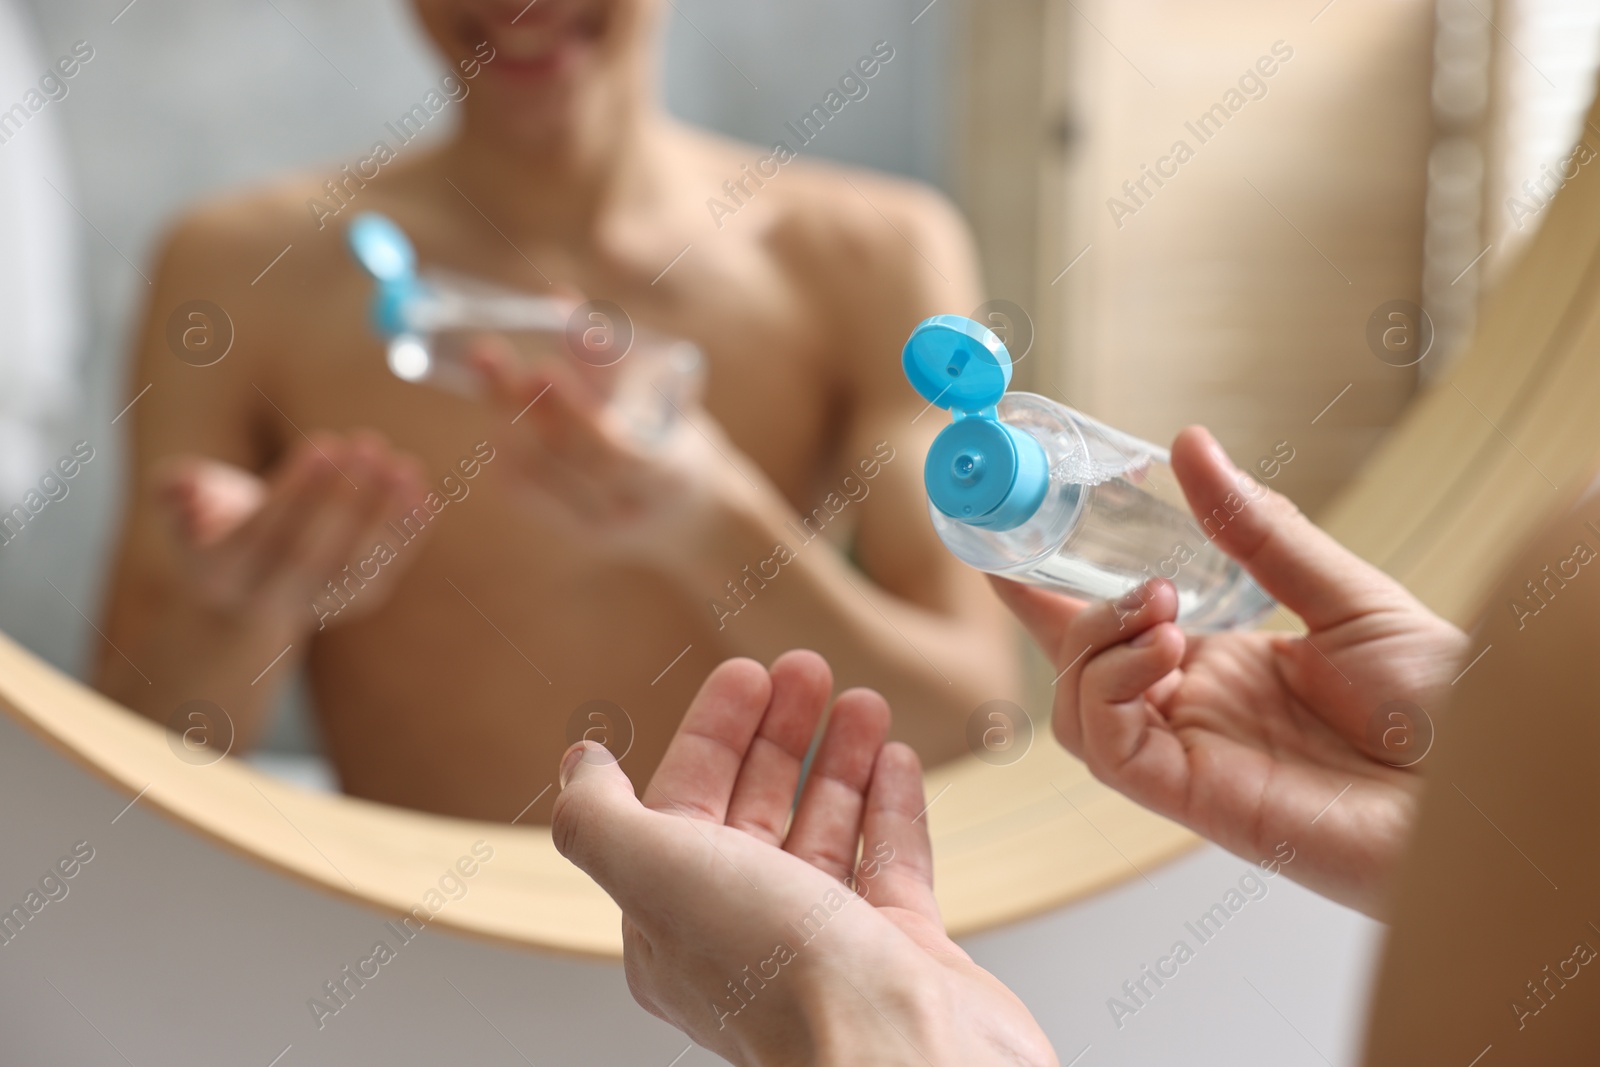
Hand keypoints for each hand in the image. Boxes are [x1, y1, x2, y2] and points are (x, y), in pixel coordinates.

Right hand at [154, 430, 424, 634]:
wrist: (248, 582)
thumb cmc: (215, 524)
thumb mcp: (183, 507)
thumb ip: (177, 490)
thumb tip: (182, 484)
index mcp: (221, 574)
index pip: (263, 534)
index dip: (296, 490)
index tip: (325, 443)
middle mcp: (268, 600)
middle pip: (312, 555)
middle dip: (344, 499)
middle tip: (367, 444)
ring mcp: (317, 606)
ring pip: (356, 569)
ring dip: (384, 518)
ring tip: (404, 466)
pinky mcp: (356, 601)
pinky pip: (385, 571)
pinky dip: (407, 535)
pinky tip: (423, 493)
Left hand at [474, 338, 766, 567]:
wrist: (696, 519)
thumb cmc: (681, 442)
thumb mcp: (667, 397)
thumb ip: (612, 357)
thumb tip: (560, 300)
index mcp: (670, 474)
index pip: (612, 448)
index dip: (574, 410)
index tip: (542, 366)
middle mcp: (633, 508)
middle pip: (566, 457)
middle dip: (520, 404)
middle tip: (487, 355)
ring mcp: (603, 527)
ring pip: (540, 475)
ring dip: (507, 419)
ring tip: (486, 373)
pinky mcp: (578, 534)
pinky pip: (529, 495)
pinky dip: (509, 454)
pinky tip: (498, 422)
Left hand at [552, 650, 1056, 1066]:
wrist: (901, 1056)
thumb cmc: (780, 973)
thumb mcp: (655, 873)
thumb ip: (600, 816)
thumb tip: (578, 763)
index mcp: (673, 925)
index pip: (683, 806)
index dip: (711, 733)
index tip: (747, 672)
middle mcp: (746, 937)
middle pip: (755, 812)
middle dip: (778, 734)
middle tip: (808, 669)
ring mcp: (828, 948)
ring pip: (826, 832)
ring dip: (840, 761)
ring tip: (862, 701)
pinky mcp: (900, 954)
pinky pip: (890, 866)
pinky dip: (891, 807)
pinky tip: (896, 759)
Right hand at [992, 426, 1468, 916]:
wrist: (1486, 787)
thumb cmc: (1442, 703)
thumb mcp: (1346, 594)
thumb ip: (1258, 530)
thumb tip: (1191, 445)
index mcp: (1227, 666)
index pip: (1114, 631)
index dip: (1052, 592)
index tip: (1007, 541)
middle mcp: (1197, 714)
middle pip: (1078, 670)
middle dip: (1073, 612)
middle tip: (1139, 581)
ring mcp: (1192, 759)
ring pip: (1077, 711)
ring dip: (1093, 648)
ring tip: (1160, 610)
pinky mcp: (1195, 800)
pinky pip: (1108, 751)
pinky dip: (1112, 691)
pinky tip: (1165, 653)